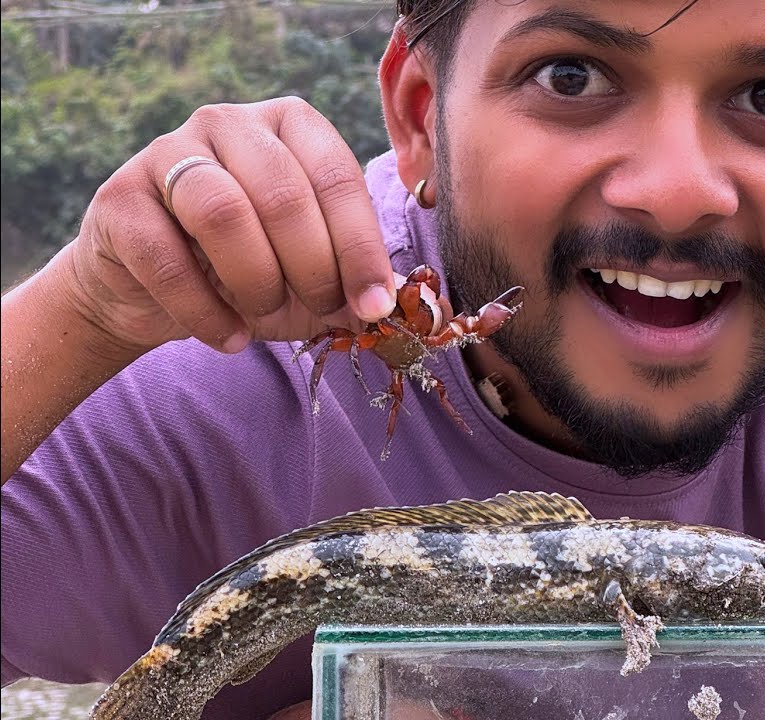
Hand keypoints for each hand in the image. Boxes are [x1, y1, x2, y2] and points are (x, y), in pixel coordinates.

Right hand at [65, 96, 396, 354]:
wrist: (153, 290)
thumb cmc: (249, 271)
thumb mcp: (313, 273)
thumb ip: (356, 279)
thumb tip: (400, 303)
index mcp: (291, 125)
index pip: (337, 176)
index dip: (361, 247)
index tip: (374, 304)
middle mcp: (230, 122)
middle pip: (284, 194)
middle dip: (313, 267)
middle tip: (320, 309)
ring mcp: (167, 152)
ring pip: (224, 213)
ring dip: (258, 280)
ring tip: (266, 312)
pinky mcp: (118, 197)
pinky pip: (166, 259)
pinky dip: (205, 312)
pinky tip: (229, 337)